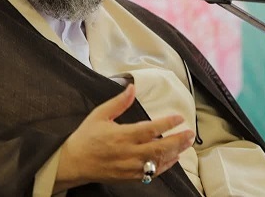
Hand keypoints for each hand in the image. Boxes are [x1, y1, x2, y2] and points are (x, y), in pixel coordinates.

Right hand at [53, 84, 194, 190]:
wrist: (74, 162)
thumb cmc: (86, 137)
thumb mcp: (99, 114)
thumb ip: (119, 102)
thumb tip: (132, 87)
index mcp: (121, 135)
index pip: (150, 129)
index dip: (166, 124)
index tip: (178, 117)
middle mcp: (128, 153)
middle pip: (159, 148)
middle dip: (177, 140)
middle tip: (190, 133)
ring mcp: (130, 167)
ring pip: (158, 162)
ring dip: (175, 152)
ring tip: (186, 143)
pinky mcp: (130, 177)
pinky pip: (152, 173)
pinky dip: (165, 166)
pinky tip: (173, 158)